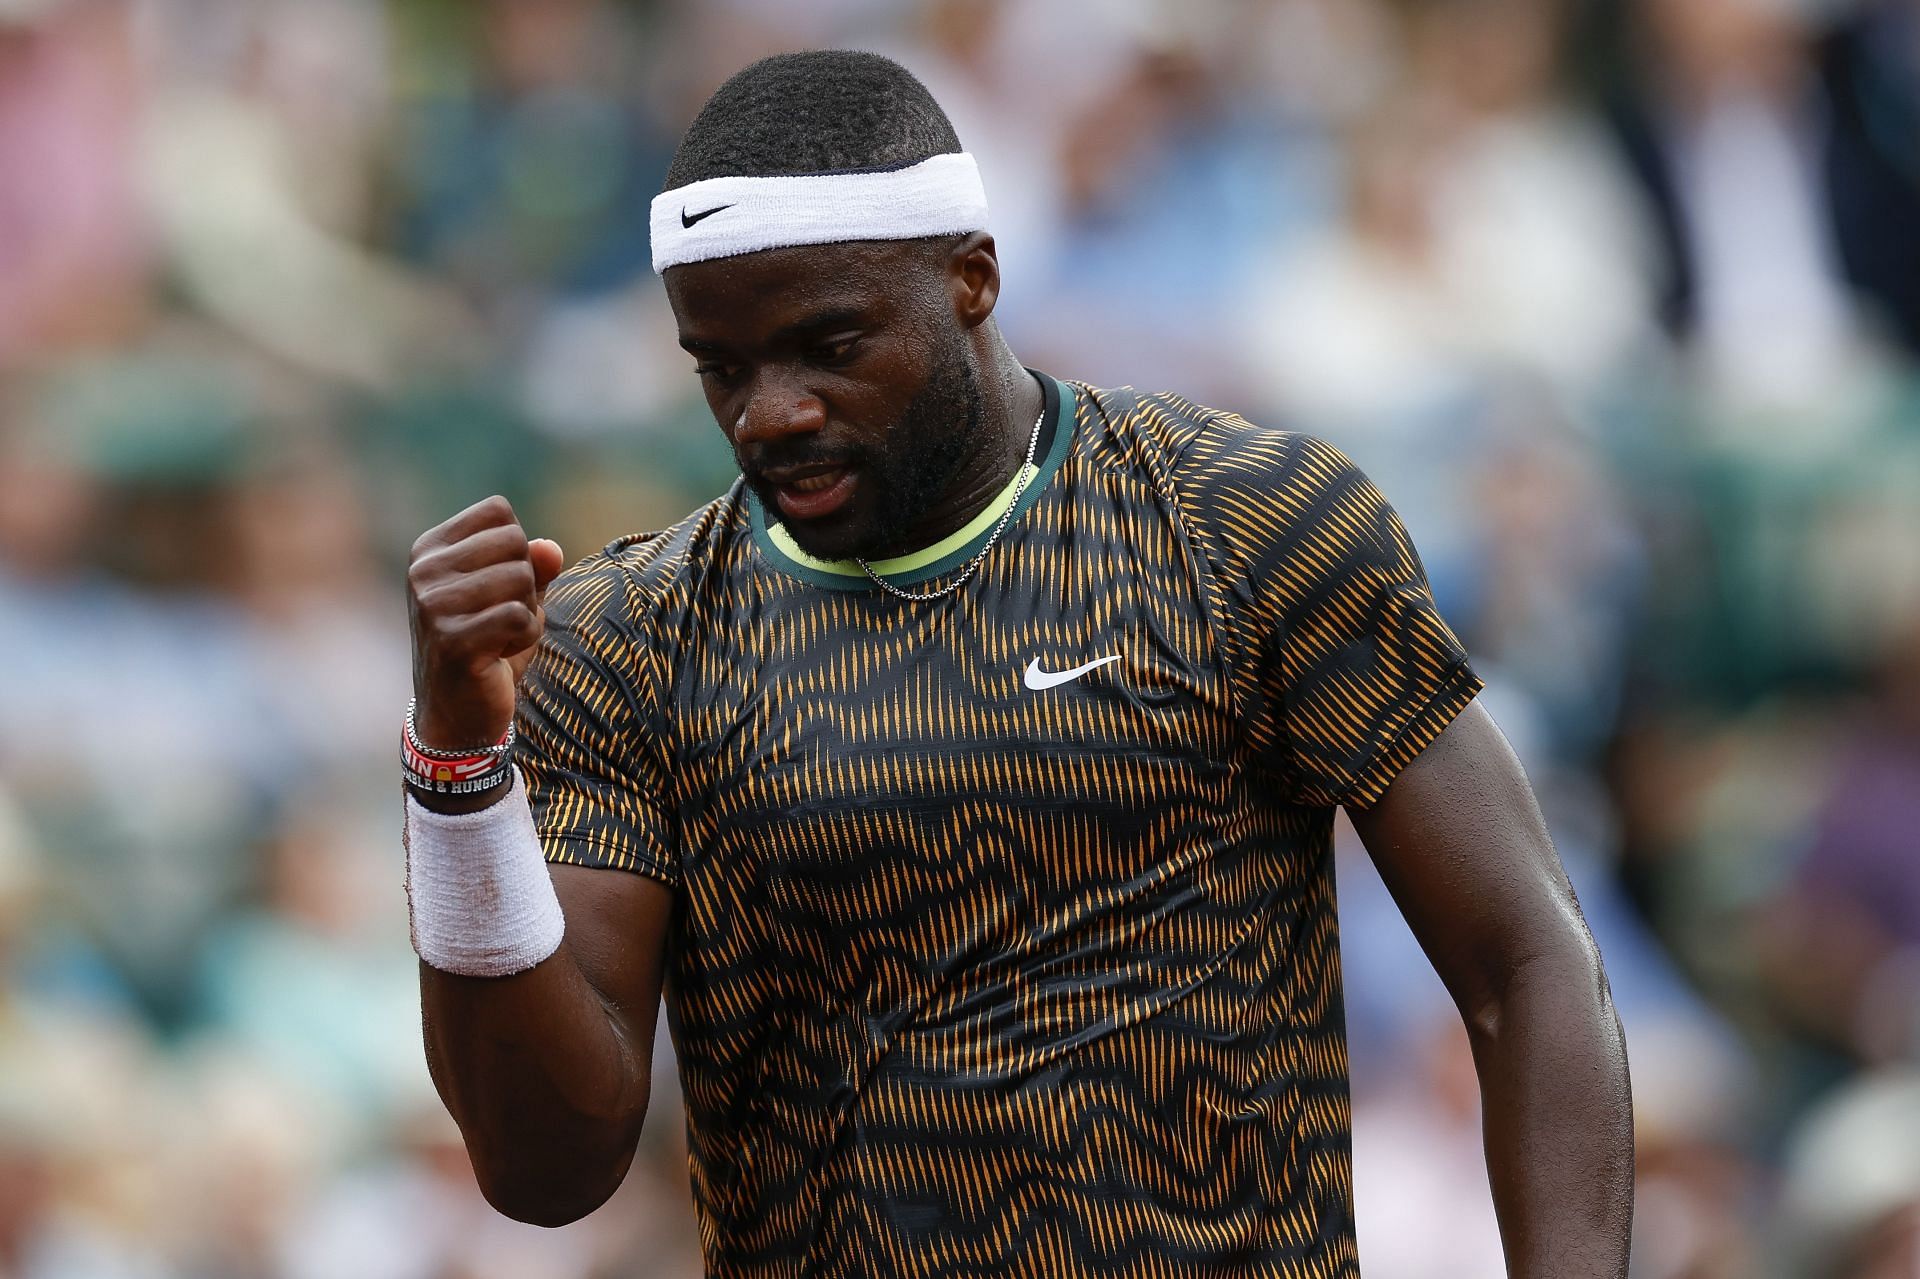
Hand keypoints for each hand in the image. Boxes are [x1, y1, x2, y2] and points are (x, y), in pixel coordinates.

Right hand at [407, 496, 564, 751]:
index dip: (518, 549)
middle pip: (515, 542)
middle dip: (526, 584)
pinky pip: (521, 615)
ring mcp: (432, 605)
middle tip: (500, 618)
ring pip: (521, 578)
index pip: (498, 512)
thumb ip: (534, 565)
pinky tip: (499, 654)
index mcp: (430, 549)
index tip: (498, 588)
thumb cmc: (488, 644)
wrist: (457, 713)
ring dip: (527, 613)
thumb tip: (550, 548)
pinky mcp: (452, 639)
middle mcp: (423, 571)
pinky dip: (526, 637)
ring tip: (498, 637)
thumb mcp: (514, 596)